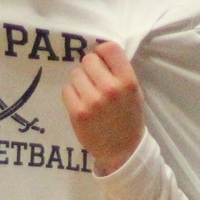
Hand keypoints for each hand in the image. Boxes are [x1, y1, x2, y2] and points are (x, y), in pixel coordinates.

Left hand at [63, 42, 144, 174]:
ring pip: (75, 74)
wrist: (122, 151)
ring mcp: (92, 101)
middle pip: (89, 59)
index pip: (110, 48)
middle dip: (90, 68)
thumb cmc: (128, 118)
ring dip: (79, 81)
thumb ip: (119, 72)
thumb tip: (98, 53)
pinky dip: (71, 94)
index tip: (101, 60)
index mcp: (128, 81)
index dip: (102, 51)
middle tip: (94, 81)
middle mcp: (110, 88)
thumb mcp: (133, 92)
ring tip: (88, 93)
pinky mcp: (77, 113)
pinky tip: (80, 103)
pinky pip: (66, 90)